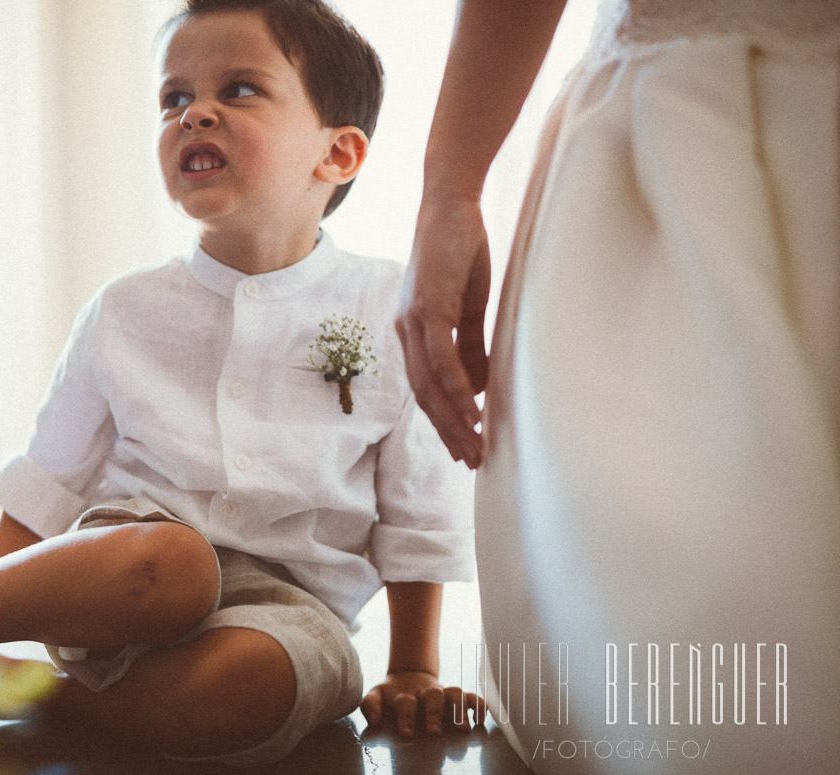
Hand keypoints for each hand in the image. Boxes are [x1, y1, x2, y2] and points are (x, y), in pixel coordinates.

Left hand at [361, 671, 487, 735]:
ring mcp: (443, 693)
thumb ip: (370, 705)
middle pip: (433, 696)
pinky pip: (472, 697)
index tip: (407, 733)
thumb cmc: (391, 695)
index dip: (406, 717)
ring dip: (460, 709)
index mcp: (404, 695)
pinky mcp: (456, 696)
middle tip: (434, 732)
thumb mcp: (375, 695)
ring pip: (455, 693)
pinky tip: (481, 720)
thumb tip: (374, 720)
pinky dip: (479, 705)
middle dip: (434, 713)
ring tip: (464, 729)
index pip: (405, 703)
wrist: (408, 676)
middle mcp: (425, 693)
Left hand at [395, 197, 490, 467]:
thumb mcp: (469, 305)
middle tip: (472, 460)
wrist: (451, 205)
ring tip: (476, 445)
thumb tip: (477, 388)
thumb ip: (470, 345)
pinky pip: (440, 359)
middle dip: (448, 431)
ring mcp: (413, 320)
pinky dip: (455, 387)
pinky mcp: (428, 307)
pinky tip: (472, 410)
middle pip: (423, 395)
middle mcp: (405, 330)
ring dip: (453, 419)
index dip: (442, 419)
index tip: (462, 446)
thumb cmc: (460, 251)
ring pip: (429, 384)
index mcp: (413, 331)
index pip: (424, 387)